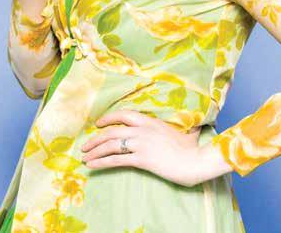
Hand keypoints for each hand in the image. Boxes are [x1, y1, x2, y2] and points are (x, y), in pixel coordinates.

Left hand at [80, 110, 232, 187]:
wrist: (196, 161)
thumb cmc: (193, 149)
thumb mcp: (187, 132)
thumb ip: (186, 127)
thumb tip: (194, 126)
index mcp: (151, 122)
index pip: (124, 114)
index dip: (109, 118)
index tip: (99, 123)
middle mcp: (143, 130)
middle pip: (112, 130)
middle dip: (96, 138)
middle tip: (85, 145)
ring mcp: (141, 144)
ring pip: (111, 144)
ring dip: (95, 150)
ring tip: (84, 157)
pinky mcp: (142, 159)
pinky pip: (116, 159)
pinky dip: (101, 162)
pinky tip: (92, 165)